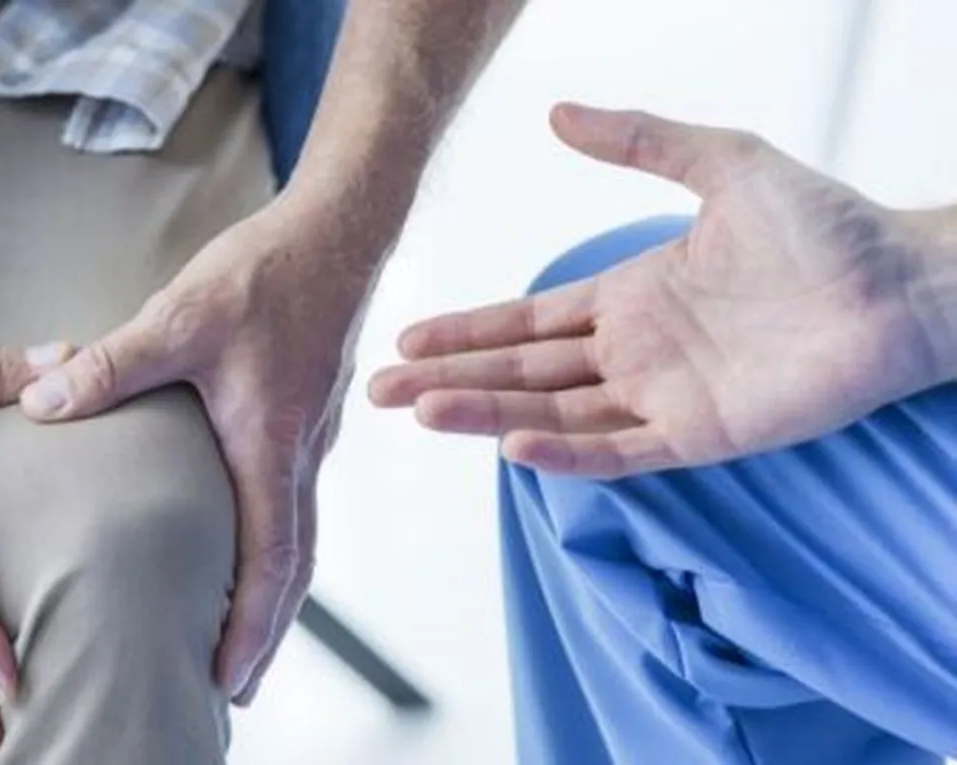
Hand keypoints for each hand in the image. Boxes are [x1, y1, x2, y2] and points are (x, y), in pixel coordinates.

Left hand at [18, 199, 376, 703]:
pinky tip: (244, 539)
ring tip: (241, 632)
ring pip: (299, 537)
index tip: (227, 681)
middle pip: (295, 568)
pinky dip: (276, 545)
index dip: (251, 628)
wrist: (337, 229)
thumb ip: (110, 365)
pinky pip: (295, 501)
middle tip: (235, 686)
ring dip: (273, 593)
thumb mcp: (179, 316)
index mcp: (270, 445)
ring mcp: (310, 437)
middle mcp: (299, 454)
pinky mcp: (308, 415)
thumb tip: (41, 402)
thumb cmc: (266, 272)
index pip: (270, 562)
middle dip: (266, 633)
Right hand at [370, 104, 956, 477]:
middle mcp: (633, 354)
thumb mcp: (720, 162)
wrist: (903, 281)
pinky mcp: (701, 436)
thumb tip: (553, 114)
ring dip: (486, 414)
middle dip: (448, 381)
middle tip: (378, 392)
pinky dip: (567, 451)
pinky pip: (620, 450)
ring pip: (552, 412)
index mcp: (628, 298)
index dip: (465, 331)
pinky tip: (514, 443)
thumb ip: (637, 141)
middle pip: (521, 373)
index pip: (526, 321)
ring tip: (421, 413)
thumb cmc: (825, 223)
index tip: (405, 340)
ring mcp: (662, 399)